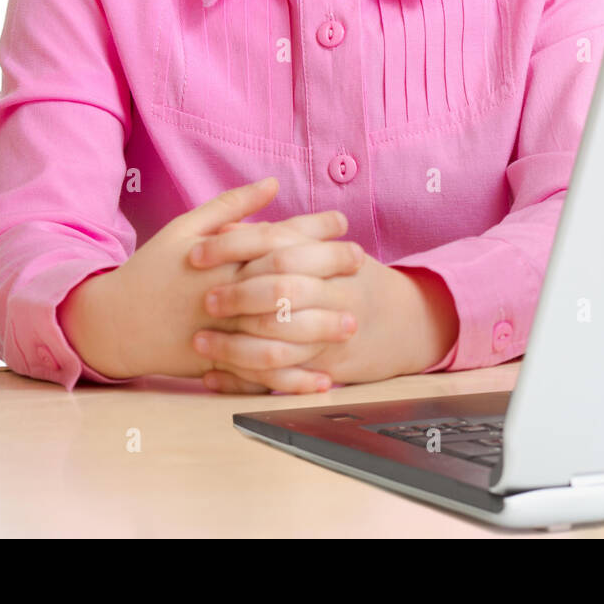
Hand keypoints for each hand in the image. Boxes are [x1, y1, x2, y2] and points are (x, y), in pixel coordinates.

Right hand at [70, 177, 362, 392]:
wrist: (114, 323)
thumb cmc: (153, 269)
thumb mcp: (184, 228)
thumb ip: (230, 205)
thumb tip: (272, 182)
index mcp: (218, 257)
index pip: (274, 237)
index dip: (311, 227)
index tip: (343, 222)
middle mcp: (223, 292)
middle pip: (283, 281)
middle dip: (326, 273)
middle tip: (362, 266)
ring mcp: (221, 331)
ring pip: (276, 331)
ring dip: (318, 329)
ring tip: (352, 322)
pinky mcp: (217, 362)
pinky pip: (260, 374)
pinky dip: (292, 379)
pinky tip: (322, 378)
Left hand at [190, 243, 428, 391]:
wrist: (408, 322)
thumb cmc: (356, 280)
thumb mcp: (331, 249)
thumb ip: (286, 234)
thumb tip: (232, 222)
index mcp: (332, 258)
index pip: (275, 245)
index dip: (233, 248)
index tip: (196, 254)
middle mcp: (334, 294)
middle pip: (278, 293)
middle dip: (236, 297)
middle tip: (204, 300)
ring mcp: (330, 335)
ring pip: (276, 343)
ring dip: (232, 346)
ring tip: (200, 342)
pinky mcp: (325, 369)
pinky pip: (279, 379)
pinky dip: (242, 380)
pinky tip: (213, 376)